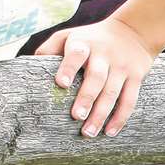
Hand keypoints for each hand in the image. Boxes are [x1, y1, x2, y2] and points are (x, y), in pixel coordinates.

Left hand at [36, 16, 158, 137]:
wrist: (132, 32)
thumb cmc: (90, 38)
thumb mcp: (69, 35)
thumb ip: (50, 48)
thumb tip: (29, 66)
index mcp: (84, 44)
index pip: (76, 54)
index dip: (68, 68)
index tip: (61, 83)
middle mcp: (104, 54)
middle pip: (96, 77)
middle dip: (86, 98)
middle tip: (76, 116)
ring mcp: (121, 66)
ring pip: (112, 92)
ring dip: (101, 114)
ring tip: (89, 132)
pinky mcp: (136, 77)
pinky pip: (129, 100)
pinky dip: (120, 118)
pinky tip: (110, 132)